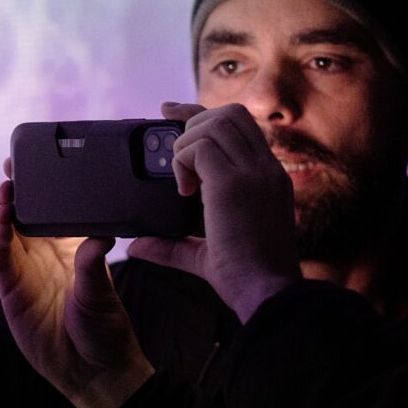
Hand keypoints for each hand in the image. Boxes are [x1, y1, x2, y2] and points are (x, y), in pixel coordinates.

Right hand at [0, 159, 152, 407]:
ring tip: (4, 203)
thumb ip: (93, 262)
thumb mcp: (102, 291)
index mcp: (66, 244)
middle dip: (9, 194)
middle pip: (16, 214)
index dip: (30, 184)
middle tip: (10, 180)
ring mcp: (23, 273)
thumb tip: (103, 234)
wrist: (94, 369)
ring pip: (1, 234)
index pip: (44, 206)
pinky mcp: (12, 294)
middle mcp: (41, 254)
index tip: (22, 163)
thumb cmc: (104, 328)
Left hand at [128, 100, 301, 321]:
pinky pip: (199, 148)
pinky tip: (183, 190)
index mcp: (268, 178)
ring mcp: (253, 173)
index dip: (204, 114)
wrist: (267, 294)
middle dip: (192, 120)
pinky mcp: (234, 184)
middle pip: (230, 114)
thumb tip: (139, 245)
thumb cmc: (245, 279)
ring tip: (181, 180)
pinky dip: (181, 161)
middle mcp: (266, 169)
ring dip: (186, 143)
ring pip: (215, 123)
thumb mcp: (206, 255)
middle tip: (167, 141)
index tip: (172, 113)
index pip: (240, 127)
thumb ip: (173, 245)